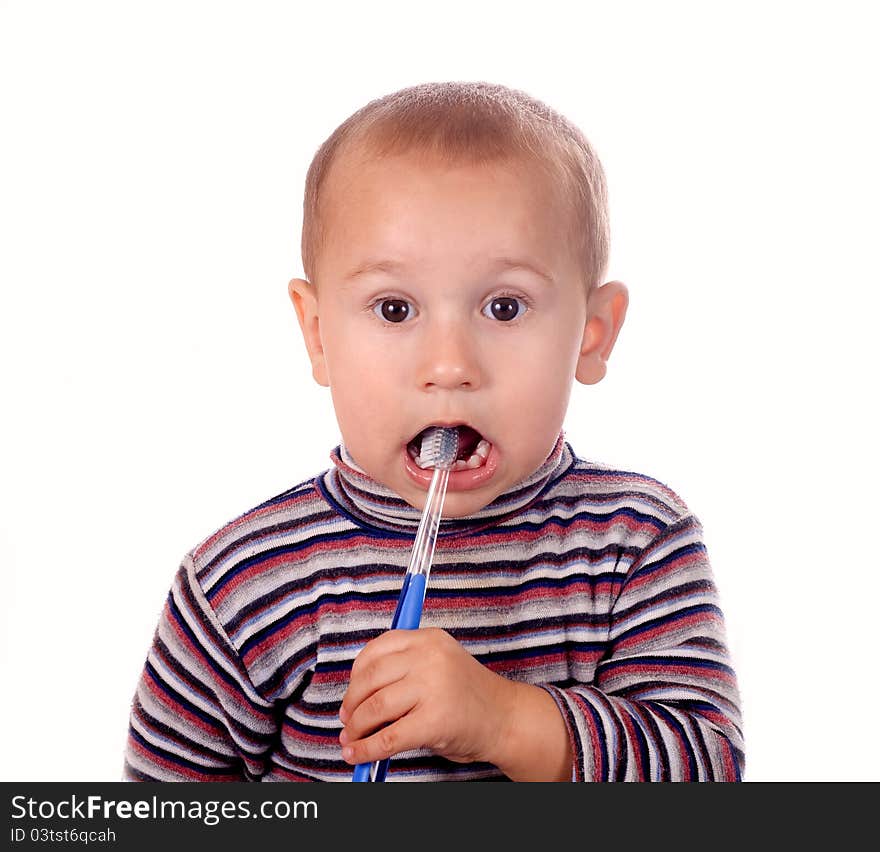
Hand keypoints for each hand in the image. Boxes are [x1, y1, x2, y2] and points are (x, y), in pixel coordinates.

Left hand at [339, 627, 515, 767]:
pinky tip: (358, 754)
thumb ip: (405, 668)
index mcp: (429, 638)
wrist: (506, 719)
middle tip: (347, 719)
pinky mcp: (434, 721)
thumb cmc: (468, 696)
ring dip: (356, 727)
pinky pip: (388, 737)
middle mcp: (430, 657)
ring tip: (351, 739)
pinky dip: (366, 749)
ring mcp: (432, 688)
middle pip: (371, 678)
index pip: (377, 649)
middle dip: (352, 703)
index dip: (356, 674)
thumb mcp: (438, 665)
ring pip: (375, 707)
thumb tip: (357, 694)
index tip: (351, 692)